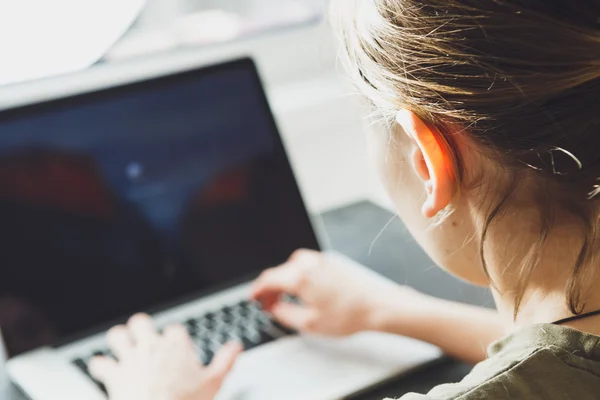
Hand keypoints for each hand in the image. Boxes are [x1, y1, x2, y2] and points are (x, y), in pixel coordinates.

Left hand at [89, 314, 241, 399]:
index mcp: (176, 345)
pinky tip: (102, 369)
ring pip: (117, 335)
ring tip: (122, 346)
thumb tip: (236, 347)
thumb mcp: (213, 383)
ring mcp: (131, 359)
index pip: (175, 329)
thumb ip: (225, 361)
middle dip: (141, 328)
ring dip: (118, 340)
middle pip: (141, 322)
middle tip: (144, 338)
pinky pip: (100, 363)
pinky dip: (100, 366)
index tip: (178, 348)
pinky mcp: (114, 375)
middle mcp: (152, 346)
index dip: (176, 338)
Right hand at [251, 249, 416, 335]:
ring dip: (285, 279)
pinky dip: (298, 274)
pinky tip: (304, 288)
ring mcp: (323, 260)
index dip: (257, 290)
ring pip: (293, 265)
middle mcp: (310, 264)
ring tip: (286, 297)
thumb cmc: (350, 314)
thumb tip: (275, 309)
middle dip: (270, 287)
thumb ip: (286, 315)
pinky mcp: (333, 262)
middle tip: (269, 304)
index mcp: (301, 278)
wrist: (379, 306)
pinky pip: (307, 264)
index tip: (253, 298)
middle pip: (280, 271)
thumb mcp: (311, 324)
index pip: (269, 279)